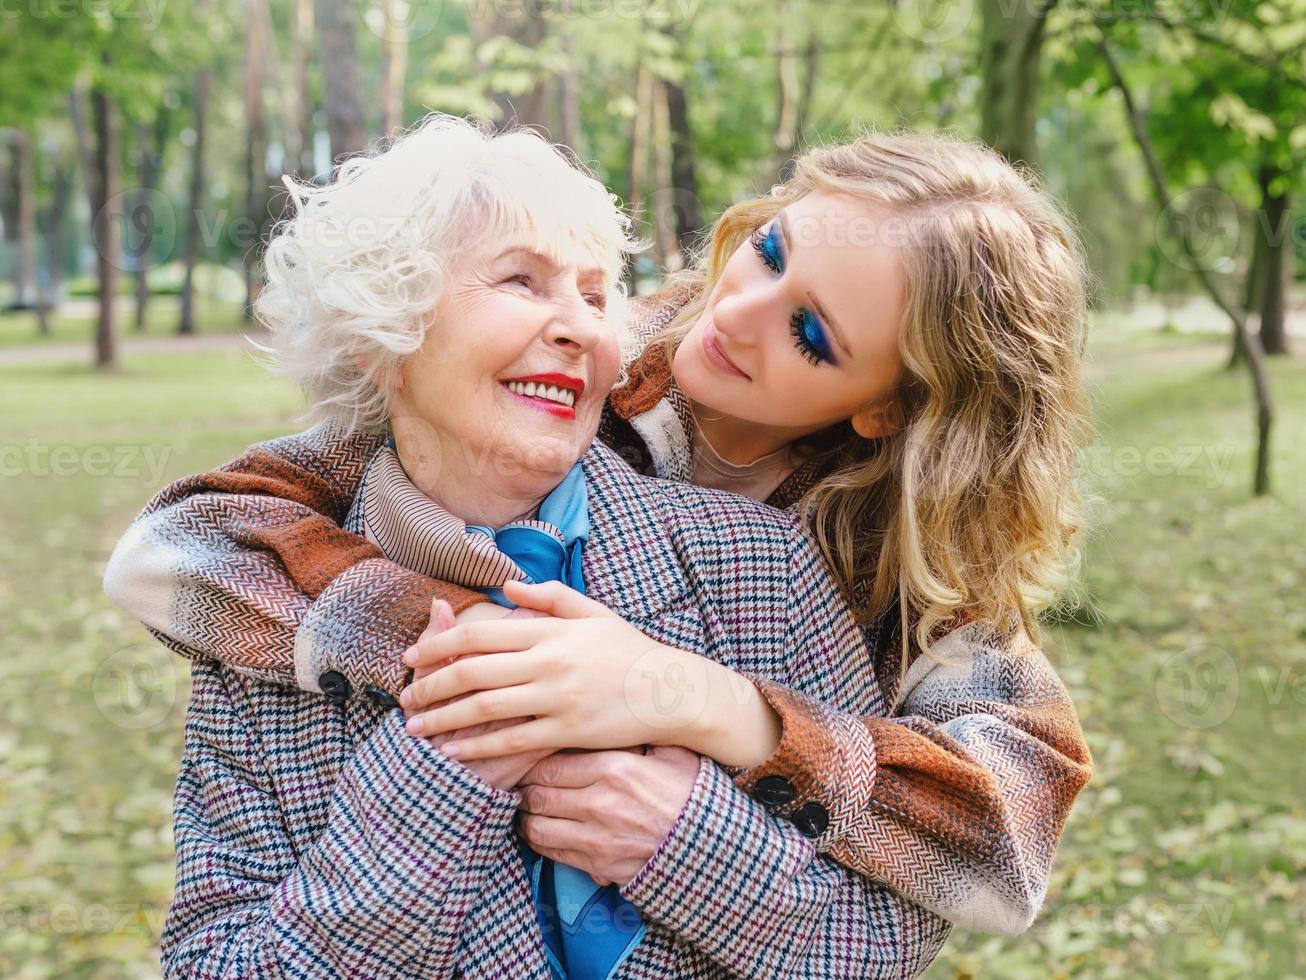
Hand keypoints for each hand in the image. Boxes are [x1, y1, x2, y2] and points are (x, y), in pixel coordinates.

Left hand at [399, 580, 724, 761]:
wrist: (670, 690)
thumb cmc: (629, 652)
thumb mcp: (593, 613)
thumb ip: (549, 598)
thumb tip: (507, 587)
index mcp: (549, 630)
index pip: (480, 634)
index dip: (439, 644)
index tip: (412, 656)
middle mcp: (548, 661)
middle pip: (473, 671)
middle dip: (430, 685)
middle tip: (404, 698)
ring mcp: (556, 698)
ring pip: (484, 708)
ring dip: (443, 719)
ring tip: (416, 728)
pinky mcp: (566, 731)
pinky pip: (511, 741)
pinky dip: (477, 748)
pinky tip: (453, 753)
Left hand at [516, 745, 701, 886]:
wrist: (709, 845)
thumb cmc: (691, 793)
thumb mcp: (671, 752)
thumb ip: (639, 732)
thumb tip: (618, 706)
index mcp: (615, 769)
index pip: (550, 764)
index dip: (533, 761)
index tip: (531, 757)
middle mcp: (600, 803)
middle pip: (537, 794)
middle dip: (525, 787)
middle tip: (522, 780)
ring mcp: (597, 837)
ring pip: (537, 826)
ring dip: (528, 816)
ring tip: (530, 805)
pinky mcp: (598, 864)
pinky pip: (552, 852)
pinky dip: (540, 841)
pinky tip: (542, 829)